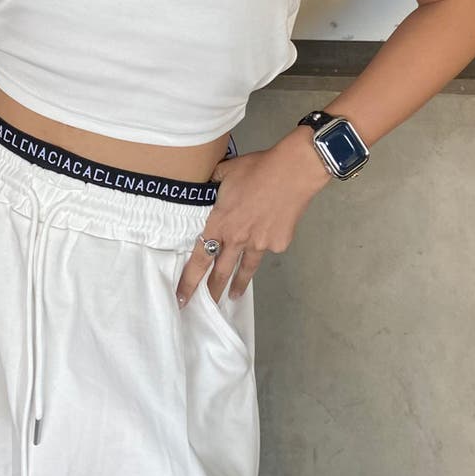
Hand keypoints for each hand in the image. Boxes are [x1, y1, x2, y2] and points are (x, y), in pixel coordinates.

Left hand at [175, 126, 332, 306]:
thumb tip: (205, 185)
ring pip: (245, 269)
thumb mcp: (225, 172)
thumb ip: (212, 184)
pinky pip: (268, 247)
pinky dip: (265, 244)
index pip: (199, 258)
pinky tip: (268, 234)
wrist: (293, 171)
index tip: (181, 298)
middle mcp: (237, 239)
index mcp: (219, 223)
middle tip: (205, 307)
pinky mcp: (279, 243)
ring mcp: (260, 244)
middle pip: (221, 272)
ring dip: (238, 285)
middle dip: (211, 292)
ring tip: (232, 297)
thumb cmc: (256, 168)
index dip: (189, 280)